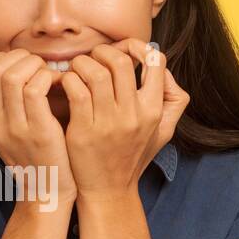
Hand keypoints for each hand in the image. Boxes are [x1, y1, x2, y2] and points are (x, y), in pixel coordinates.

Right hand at [0, 49, 77, 207]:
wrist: (46, 191)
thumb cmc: (34, 154)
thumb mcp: (9, 129)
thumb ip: (6, 100)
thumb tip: (16, 63)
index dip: (1, 58)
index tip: (22, 65)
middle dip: (21, 58)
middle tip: (39, 68)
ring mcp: (13, 129)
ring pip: (12, 76)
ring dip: (35, 66)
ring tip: (49, 75)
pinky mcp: (37, 133)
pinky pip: (35, 90)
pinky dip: (49, 78)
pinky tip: (59, 86)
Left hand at [57, 38, 188, 199]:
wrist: (109, 191)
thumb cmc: (132, 156)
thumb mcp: (163, 131)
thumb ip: (172, 100)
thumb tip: (161, 66)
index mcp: (154, 110)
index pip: (156, 61)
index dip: (139, 47)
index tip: (123, 51)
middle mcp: (134, 114)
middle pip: (121, 61)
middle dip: (104, 51)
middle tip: (94, 58)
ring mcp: (109, 123)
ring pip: (96, 72)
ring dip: (83, 63)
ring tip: (77, 69)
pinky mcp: (85, 131)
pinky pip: (76, 90)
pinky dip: (69, 79)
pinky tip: (66, 84)